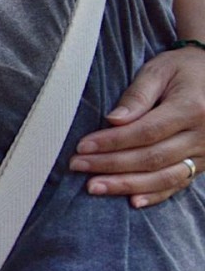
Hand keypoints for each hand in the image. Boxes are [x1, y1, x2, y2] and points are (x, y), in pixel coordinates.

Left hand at [70, 47, 204, 207]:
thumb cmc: (183, 69)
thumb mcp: (159, 70)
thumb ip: (137, 95)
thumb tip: (113, 121)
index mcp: (191, 109)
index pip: (145, 132)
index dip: (112, 142)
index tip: (83, 147)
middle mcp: (202, 136)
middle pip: (152, 158)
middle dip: (112, 165)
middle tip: (78, 167)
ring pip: (164, 176)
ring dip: (127, 185)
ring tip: (95, 187)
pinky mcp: (204, 163)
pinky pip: (179, 184)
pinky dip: (155, 195)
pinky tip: (132, 201)